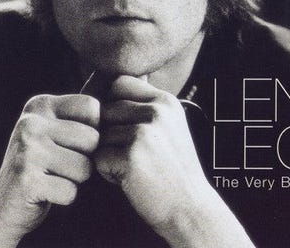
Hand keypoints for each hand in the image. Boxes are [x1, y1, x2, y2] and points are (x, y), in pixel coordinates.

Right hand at [0, 94, 99, 245]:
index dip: (94, 128)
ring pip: (85, 167)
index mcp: (41, 105)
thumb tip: (123, 108)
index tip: (75, 141)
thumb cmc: (45, 162)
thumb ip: (81, 116)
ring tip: (54, 176)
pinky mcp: (26, 180)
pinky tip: (47, 192)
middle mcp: (31, 123)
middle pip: (93, 138)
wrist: (5, 203)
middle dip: (86, 157)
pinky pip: (71, 191)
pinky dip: (64, 196)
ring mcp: (27, 150)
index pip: (92, 106)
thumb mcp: (57, 129)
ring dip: (76, 179)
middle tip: (62, 163)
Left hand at [94, 76, 210, 233]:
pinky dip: (108, 172)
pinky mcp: (131, 156)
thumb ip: (148, 107)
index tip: (123, 123)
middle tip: (130, 152)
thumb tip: (114, 87)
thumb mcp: (171, 126)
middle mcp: (156, 111)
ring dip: (109, 153)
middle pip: (106, 109)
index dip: (114, 101)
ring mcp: (143, 132)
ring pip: (100, 135)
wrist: (190, 207)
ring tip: (133, 166)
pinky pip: (99, 157)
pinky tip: (129, 179)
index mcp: (166, 101)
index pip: (121, 82)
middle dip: (110, 132)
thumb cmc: (174, 169)